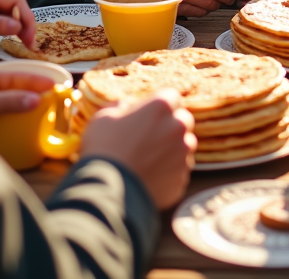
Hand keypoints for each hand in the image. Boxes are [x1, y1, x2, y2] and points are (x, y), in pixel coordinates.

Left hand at [0, 0, 35, 49]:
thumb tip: (17, 27)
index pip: (17, 2)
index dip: (26, 16)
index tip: (29, 33)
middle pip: (18, 11)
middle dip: (26, 25)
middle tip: (30, 42)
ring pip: (14, 20)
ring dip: (22, 31)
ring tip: (27, 45)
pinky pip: (6, 28)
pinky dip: (14, 35)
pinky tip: (18, 43)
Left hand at [0, 64, 54, 120]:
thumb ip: (12, 101)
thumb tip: (36, 99)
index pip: (18, 74)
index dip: (36, 79)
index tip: (53, 84)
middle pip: (15, 82)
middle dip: (33, 87)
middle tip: (52, 93)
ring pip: (10, 94)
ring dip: (24, 98)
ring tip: (42, 102)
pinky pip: (4, 106)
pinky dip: (16, 108)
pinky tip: (24, 115)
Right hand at [81, 90, 195, 208]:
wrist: (108, 193)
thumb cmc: (104, 149)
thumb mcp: (104, 117)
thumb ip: (119, 107)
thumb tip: (125, 106)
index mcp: (161, 107)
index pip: (172, 96)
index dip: (160, 104)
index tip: (150, 112)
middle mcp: (177, 128)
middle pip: (183, 120)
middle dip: (170, 125)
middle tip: (150, 136)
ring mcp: (183, 155)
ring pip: (185, 146)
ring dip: (173, 148)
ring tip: (150, 158)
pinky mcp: (181, 180)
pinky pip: (179, 171)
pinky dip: (170, 171)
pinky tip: (151, 176)